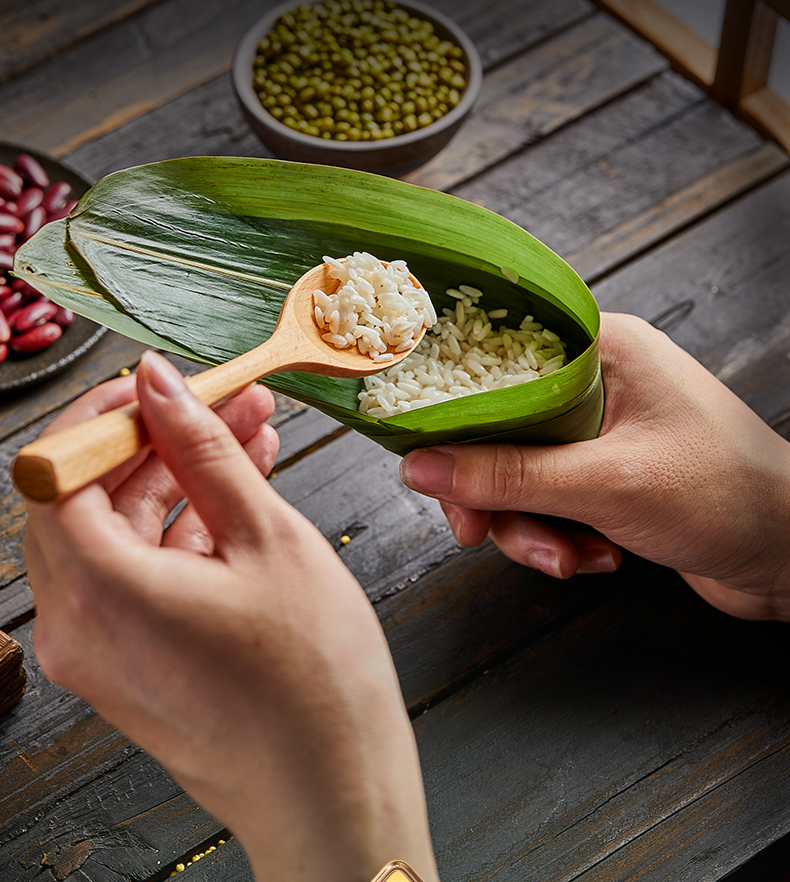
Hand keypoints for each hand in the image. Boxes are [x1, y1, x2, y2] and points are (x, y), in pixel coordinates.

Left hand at [23, 352, 438, 881]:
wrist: (334, 792)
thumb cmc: (314, 680)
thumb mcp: (268, 541)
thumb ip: (204, 453)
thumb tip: (160, 385)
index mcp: (97, 593)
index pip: (57, 470)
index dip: (106, 416)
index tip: (161, 386)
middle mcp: (78, 626)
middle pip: (92, 498)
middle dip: (162, 440)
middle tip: (228, 402)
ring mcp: (102, 649)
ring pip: (125, 533)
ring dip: (184, 480)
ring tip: (254, 436)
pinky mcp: (133, 661)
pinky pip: (144, 574)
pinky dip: (188, 529)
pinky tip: (245, 492)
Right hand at [400, 313, 789, 620]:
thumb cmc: (724, 496)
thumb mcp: (606, 483)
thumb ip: (509, 475)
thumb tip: (421, 466)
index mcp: (600, 350)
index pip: (494, 361)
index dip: (452, 411)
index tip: (423, 457)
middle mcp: (594, 384)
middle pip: (498, 431)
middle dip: (493, 493)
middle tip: (478, 531)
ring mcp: (600, 433)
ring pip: (520, 477)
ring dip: (532, 529)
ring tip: (568, 559)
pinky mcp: (605, 476)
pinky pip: (549, 504)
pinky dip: (561, 538)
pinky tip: (598, 558)